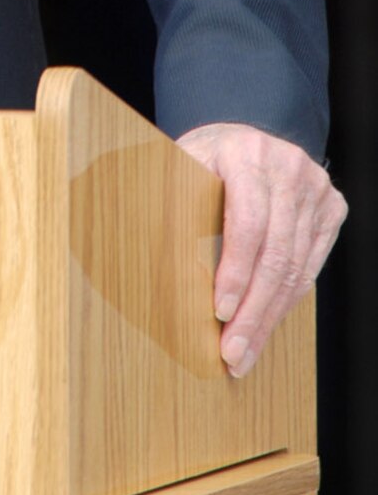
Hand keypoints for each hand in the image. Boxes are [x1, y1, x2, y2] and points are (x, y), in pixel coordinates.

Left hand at [175, 122, 346, 377]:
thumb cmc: (202, 160)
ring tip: (244, 352)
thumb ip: (174, 208)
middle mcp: (288, 166)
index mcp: (246, 151)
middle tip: (231, 353)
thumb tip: (163, 275)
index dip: (235, 272)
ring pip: (295, 269)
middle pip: (276, 254)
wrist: (240, 140)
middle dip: (252, 312)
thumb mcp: (179, 168)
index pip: (248, 222)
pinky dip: (285, 303)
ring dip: (268, 317)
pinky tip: (265, 326)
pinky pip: (309, 268)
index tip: (219, 312)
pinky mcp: (331, 209)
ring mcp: (315, 188)